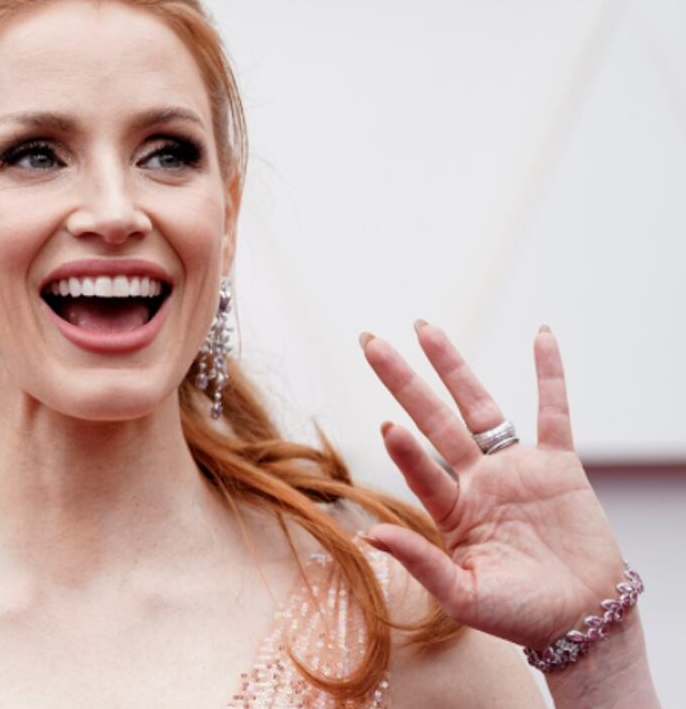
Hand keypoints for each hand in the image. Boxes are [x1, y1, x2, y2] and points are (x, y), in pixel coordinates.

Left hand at [359, 321, 625, 648]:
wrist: (581, 621)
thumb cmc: (519, 614)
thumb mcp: (463, 596)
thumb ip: (420, 562)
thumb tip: (369, 535)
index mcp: (451, 511)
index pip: (420, 469)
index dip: (404, 450)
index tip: (387, 426)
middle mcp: (476, 480)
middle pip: (433, 418)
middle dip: (402, 380)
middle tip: (368, 341)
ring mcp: (515, 469)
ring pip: (479, 406)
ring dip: (452, 366)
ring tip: (423, 328)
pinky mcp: (558, 465)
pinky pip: (554, 411)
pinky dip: (549, 374)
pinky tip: (540, 336)